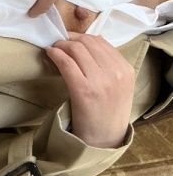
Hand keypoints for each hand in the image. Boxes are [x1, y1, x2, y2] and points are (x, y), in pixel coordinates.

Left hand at [46, 31, 134, 147]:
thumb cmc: (108, 111)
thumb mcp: (118, 84)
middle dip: (69, 39)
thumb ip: (107, 64)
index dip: (80, 36)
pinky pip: (67, 63)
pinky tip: (50, 54)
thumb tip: (86, 42)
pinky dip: (55, 54)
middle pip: (86, 42)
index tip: (68, 38)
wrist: (105, 139)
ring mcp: (101, 81)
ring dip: (61, 45)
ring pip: (76, 49)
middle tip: (58, 42)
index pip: (100, 41)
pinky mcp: (83, 90)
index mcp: (125, 69)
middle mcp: (116, 72)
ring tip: (53, 48)